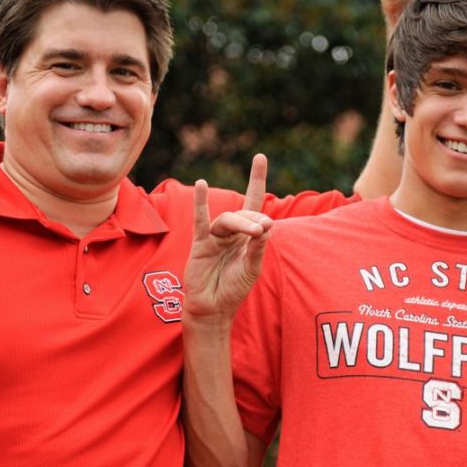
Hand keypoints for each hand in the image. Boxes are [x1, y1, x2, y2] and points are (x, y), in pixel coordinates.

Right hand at [182, 155, 273, 320]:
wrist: (213, 309)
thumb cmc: (233, 290)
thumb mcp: (252, 269)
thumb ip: (258, 248)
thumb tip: (267, 225)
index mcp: (247, 236)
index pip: (254, 203)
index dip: (256, 180)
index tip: (260, 157)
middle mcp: (231, 232)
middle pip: (244, 215)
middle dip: (254, 219)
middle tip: (264, 228)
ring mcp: (215, 237)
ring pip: (228, 220)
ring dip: (242, 223)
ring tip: (255, 230)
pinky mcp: (200, 244)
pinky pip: (200, 221)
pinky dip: (200, 203)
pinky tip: (200, 184)